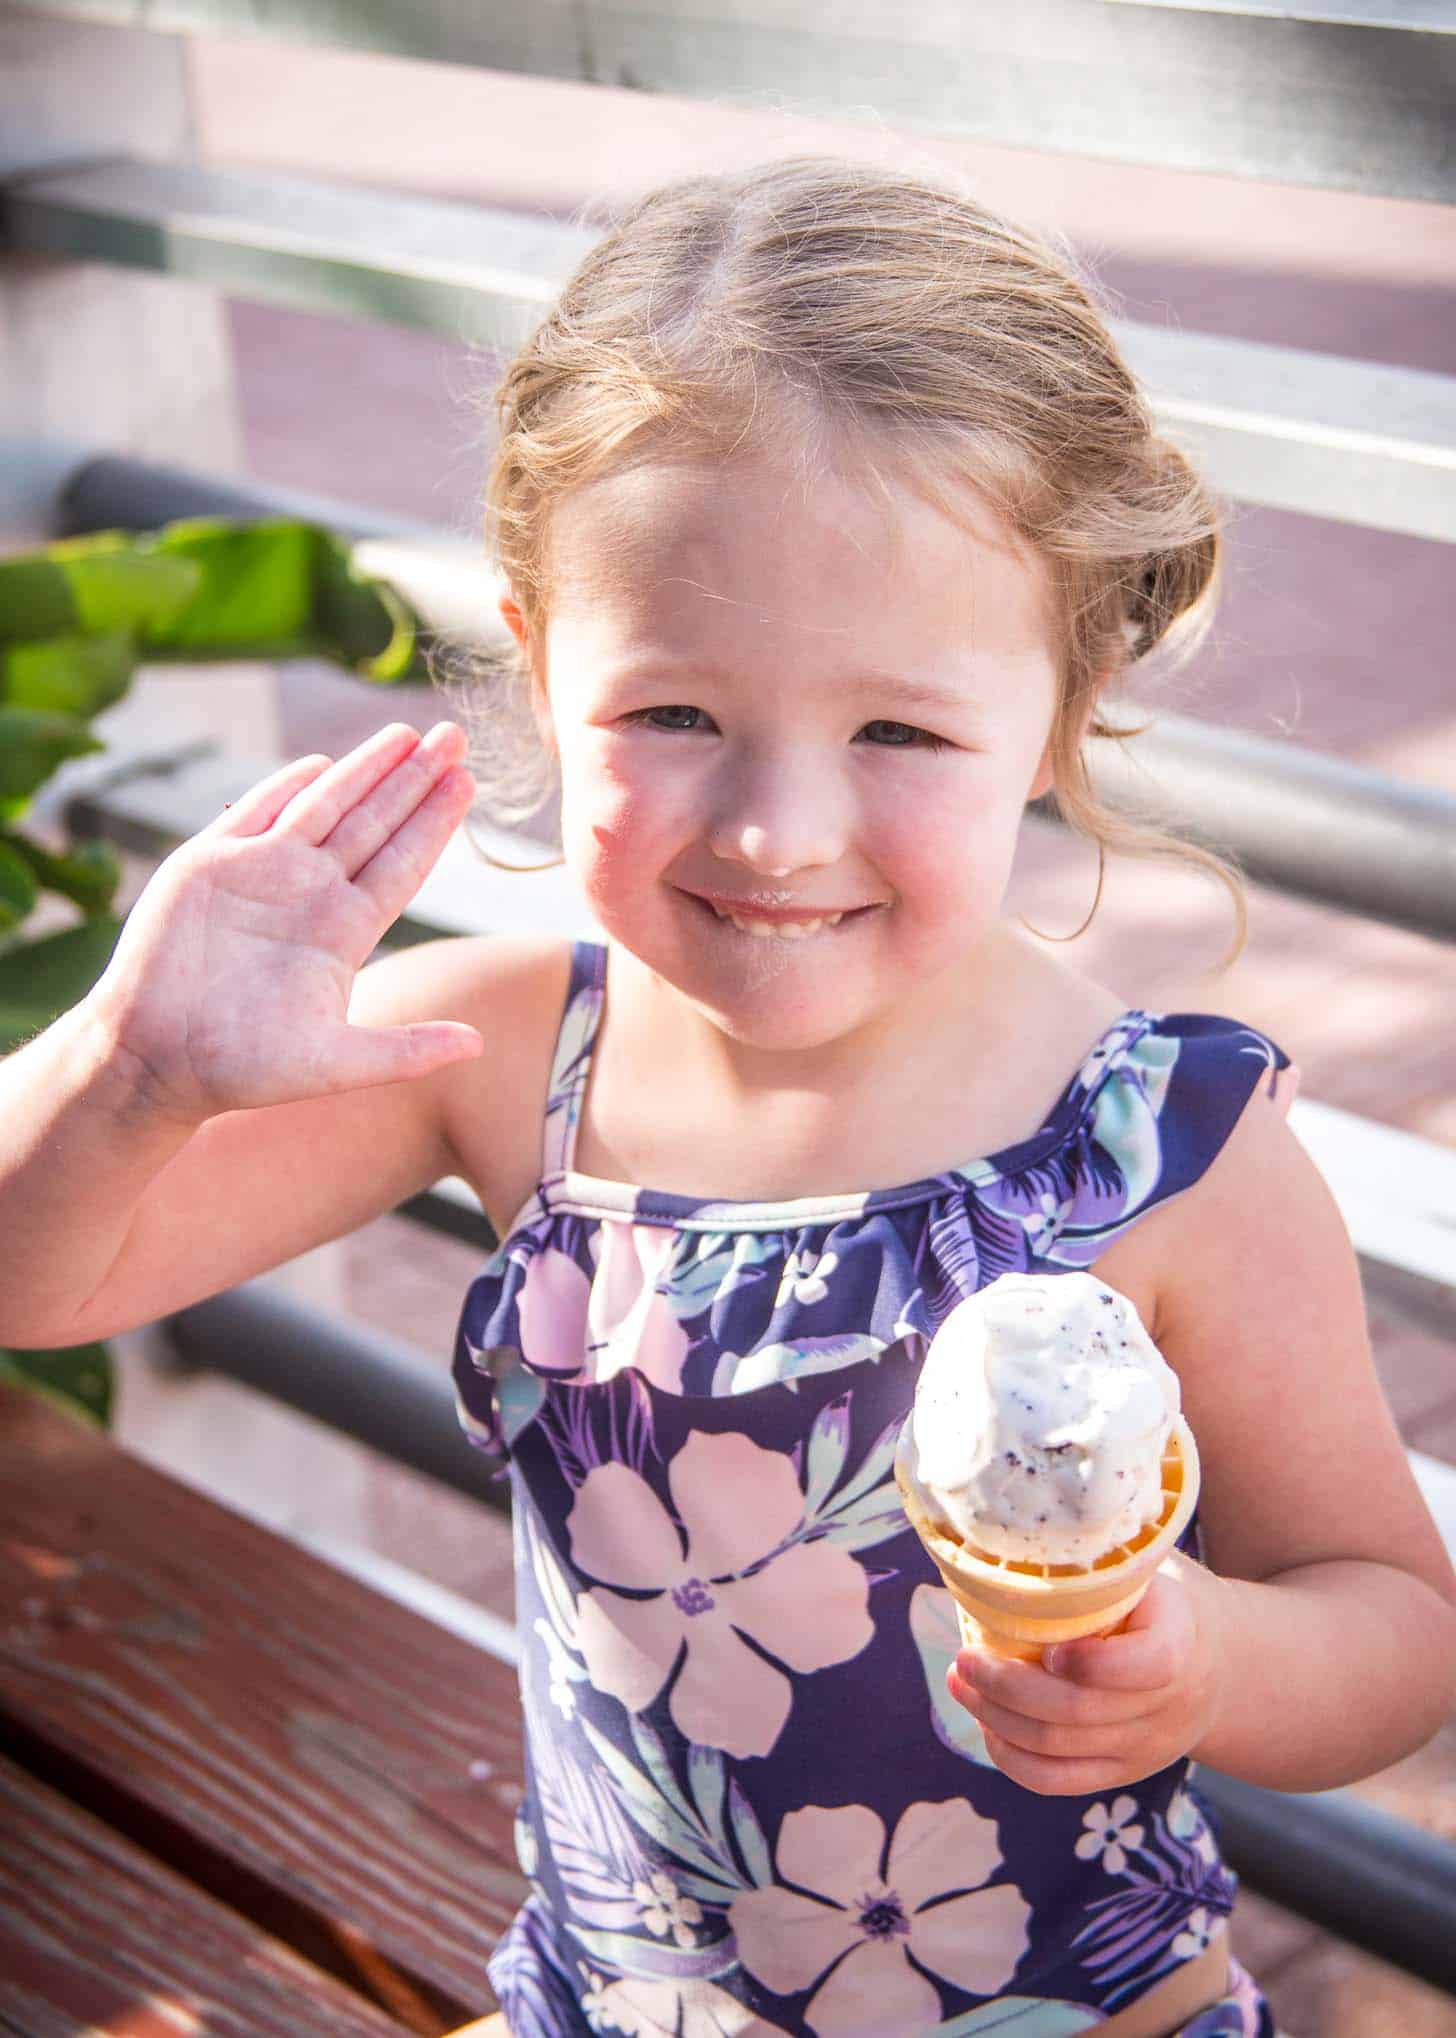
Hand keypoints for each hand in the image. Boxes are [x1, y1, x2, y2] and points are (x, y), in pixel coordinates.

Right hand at [84, 720, 482, 1125]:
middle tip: (454, 736)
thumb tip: (478, 1045)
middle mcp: (309, 894)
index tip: (469, 783)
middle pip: (374, 823)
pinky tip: (321, 765)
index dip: (434, 824)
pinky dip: (285, 787)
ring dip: (364, 769)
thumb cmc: (244, 1070)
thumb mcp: (337, 1063)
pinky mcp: (207, 865)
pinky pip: (255, 814)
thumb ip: (407, 1051)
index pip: (402, 864)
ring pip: (324, 806)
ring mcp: (260, 873)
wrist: (157, 1061)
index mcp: (344, 931)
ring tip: (407, 735)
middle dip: (413, 779)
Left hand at [947, 1553, 1228, 1794]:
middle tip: (965, 1659)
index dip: (1091, 1663)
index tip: (1047, 1646)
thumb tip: (1014, 1531)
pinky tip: (986, 1727)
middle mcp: (1165, 1706)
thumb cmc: (1158, 1603)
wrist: (1215, 1666)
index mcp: (1179, 1644)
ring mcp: (1142, 1747)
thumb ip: (1101, 1562)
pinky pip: (1059, 1780)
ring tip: (960, 1683)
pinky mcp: (1121, 1773)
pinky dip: (1013, 1759)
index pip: (1147, 1665)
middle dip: (1007, 1687)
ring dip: (996, 1718)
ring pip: (1059, 1748)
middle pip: (1078, 1712)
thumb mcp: (1148, 1572)